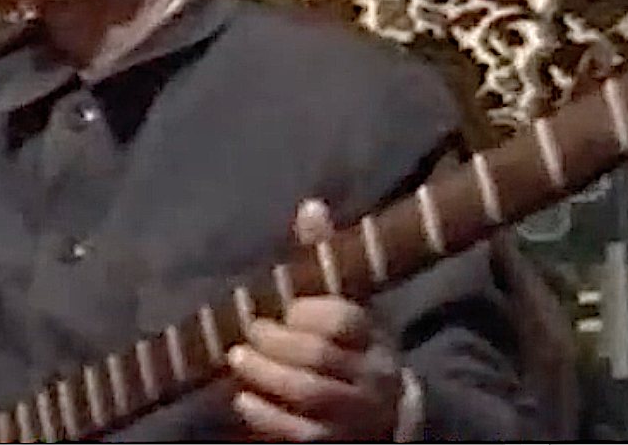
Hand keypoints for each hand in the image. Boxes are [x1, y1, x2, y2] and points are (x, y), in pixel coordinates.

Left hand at [227, 199, 403, 440]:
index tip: (286, 307)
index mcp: (373, 333)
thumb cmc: (357, 341)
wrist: (391, 409)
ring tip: (236, 358)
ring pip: (311, 396)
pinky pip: (300, 433)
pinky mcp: (335, 441)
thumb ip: (325, 256)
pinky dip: (267, 416)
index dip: (310, 313)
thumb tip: (309, 205)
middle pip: (321, 358)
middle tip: (250, 330)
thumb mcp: (349, 298)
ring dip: (267, 376)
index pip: (344, 320)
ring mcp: (354, 412)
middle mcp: (370, 373)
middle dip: (278, 344)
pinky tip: (243, 399)